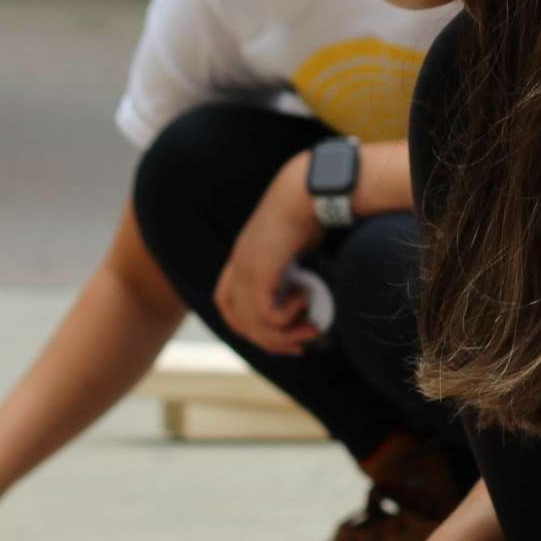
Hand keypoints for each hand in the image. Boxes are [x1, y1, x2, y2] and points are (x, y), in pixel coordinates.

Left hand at [214, 154, 323, 355]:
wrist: (303, 194)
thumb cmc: (305, 214)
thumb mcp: (291, 247)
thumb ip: (290, 271)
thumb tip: (308, 293)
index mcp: (241, 261)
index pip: (228, 305)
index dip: (248, 326)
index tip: (278, 335)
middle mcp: (238, 269)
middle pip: (240, 324)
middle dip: (271, 342)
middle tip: (300, 346)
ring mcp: (245, 271)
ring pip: (253, 326)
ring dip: (285, 335)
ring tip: (311, 330)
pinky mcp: (259, 273)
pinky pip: (266, 315)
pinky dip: (288, 318)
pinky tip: (305, 302)